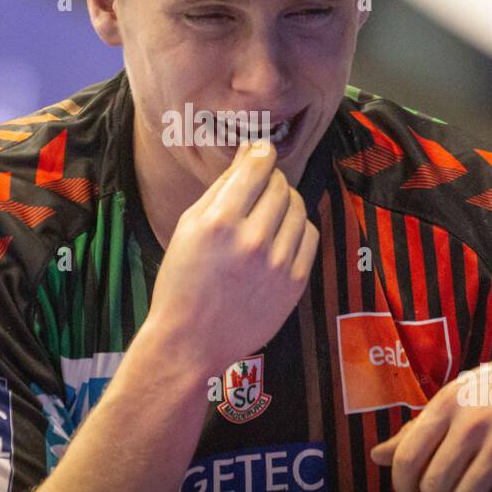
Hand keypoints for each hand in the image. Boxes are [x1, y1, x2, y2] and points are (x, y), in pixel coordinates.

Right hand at [144, 139, 318, 374]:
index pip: (258, 167)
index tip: (261, 150)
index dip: (262, 151)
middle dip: (271, 178)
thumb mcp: (188, 227)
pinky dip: (298, 228)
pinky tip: (280, 236)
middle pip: (280, 185)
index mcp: (219, 222)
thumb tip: (249, 155)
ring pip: (298, 207)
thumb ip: (220, 189)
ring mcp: (277, 263)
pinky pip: (309, 235)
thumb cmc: (182, 282)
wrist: (191, 341)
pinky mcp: (295, 282)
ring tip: (268, 213)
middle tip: (259, 187)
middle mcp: (252, 240)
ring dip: (286, 201)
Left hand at [370, 304, 491, 491]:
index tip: (418, 485)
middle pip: (433, 490)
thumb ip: (419, 428)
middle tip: (457, 485)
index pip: (406, 460)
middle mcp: (470, 424)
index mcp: (447, 403)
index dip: (405, 483)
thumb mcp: (461, 396)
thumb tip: (376, 456)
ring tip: (483, 488)